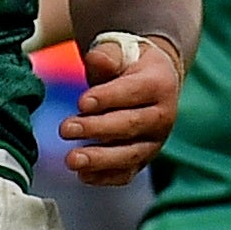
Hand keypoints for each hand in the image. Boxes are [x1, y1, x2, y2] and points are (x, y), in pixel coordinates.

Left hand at [59, 34, 183, 187]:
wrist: (152, 83)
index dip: (108, 98)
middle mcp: (163, 116)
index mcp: (160, 84)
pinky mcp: (144, 159)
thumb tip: (95, 59)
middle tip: (66, 129)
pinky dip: (106, 177)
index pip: (134, 92)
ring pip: (130, 155)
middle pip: (131, 125)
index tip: (82, 102)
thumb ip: (108, 56)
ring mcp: (155, 141)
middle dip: (97, 129)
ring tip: (71, 159)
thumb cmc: (130, 66)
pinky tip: (83, 176)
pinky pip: (127, 173)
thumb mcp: (121, 52)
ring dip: (100, 159)